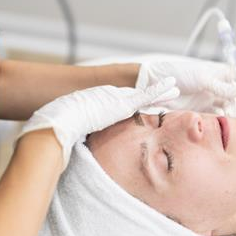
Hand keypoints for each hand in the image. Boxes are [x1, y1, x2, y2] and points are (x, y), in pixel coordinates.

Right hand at [19, 78, 179, 167]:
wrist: (61, 121)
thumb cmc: (61, 129)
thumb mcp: (73, 131)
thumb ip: (79, 136)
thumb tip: (75, 150)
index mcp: (98, 103)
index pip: (120, 103)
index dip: (133, 103)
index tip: (144, 105)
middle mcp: (108, 97)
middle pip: (134, 97)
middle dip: (150, 95)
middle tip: (166, 92)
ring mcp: (116, 98)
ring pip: (144, 95)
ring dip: (160, 92)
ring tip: (174, 88)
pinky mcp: (122, 102)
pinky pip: (146, 95)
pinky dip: (159, 90)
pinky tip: (172, 86)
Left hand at [136, 60, 235, 113]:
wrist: (157, 84)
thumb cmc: (179, 74)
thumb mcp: (202, 78)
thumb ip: (220, 87)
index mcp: (216, 73)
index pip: (235, 78)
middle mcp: (214, 86)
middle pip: (232, 96)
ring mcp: (207, 98)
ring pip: (224, 107)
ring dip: (231, 113)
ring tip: (235, 121)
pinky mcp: (199, 110)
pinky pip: (213, 116)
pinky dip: (218, 120)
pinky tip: (222, 124)